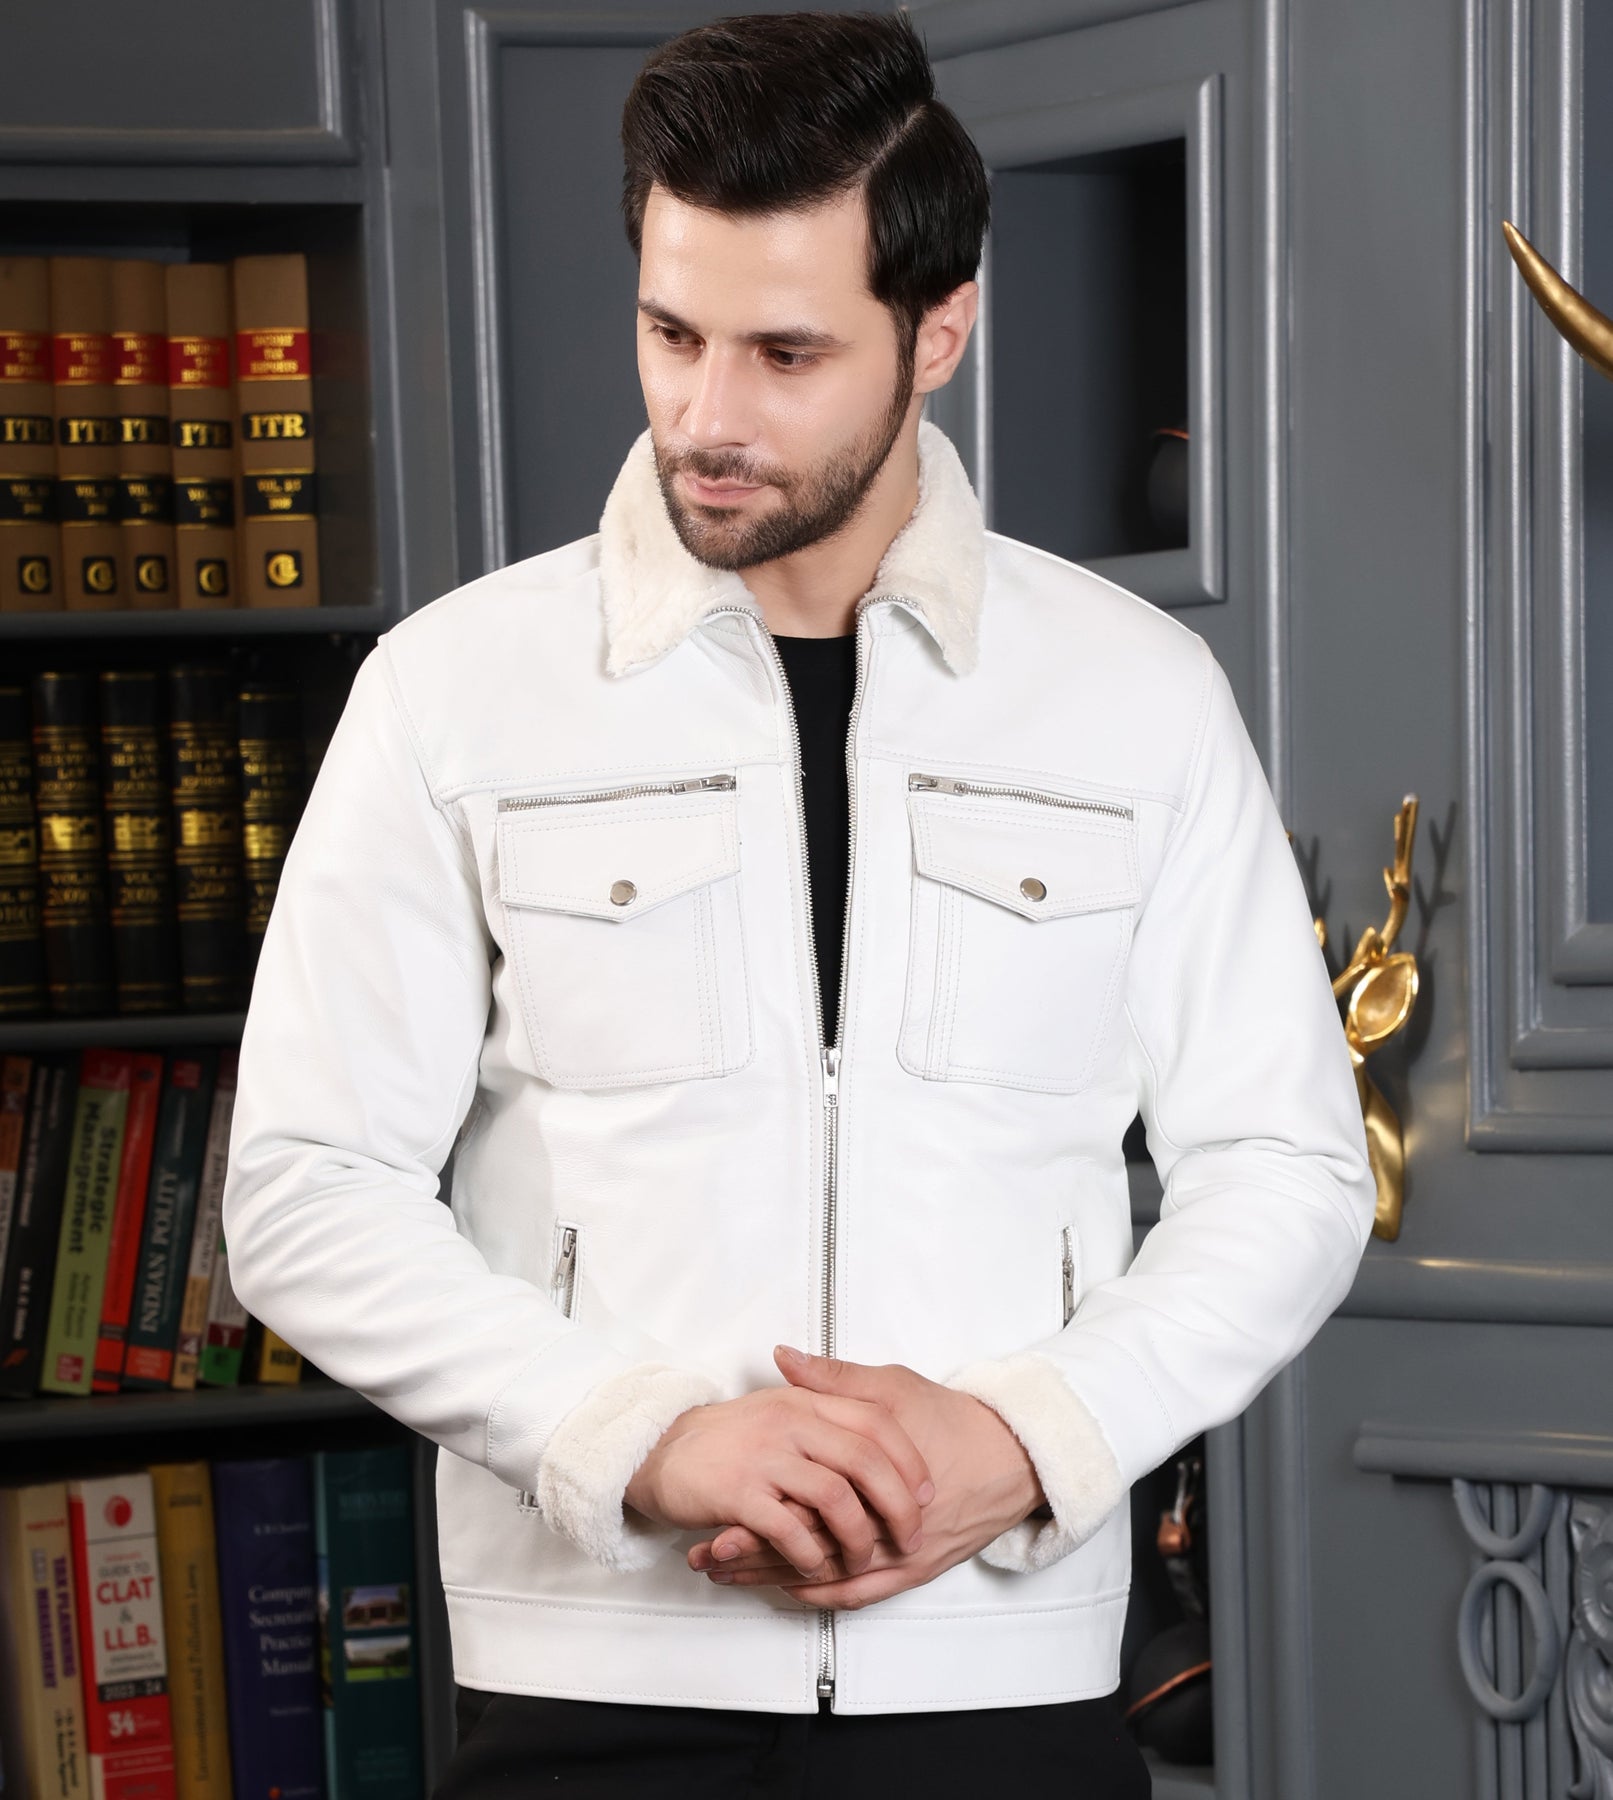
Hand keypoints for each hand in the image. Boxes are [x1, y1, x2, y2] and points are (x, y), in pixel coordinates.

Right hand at [622, 1379, 935, 1579]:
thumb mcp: (781, 1406)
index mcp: (805, 1400)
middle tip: (911, 1535)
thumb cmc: (727, 1436)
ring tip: (863, 1559)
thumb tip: (880, 1420)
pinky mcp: (738, 1493)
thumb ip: (825, 1404)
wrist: (658, 1448)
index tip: (927, 1490)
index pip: (875, 1421)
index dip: (908, 1457)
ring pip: (835, 1498)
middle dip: (898, 1504)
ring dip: (857, 1538)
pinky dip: (810, 1555)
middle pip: (866, 1460)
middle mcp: (790, 1422)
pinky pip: (789, 1530)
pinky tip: (815, 1567)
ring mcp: (765, 1456)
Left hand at [686, 1346, 1045, 1609]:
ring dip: (774, 1578)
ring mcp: (896, 1555)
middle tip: (706, 1558)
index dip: (747, 1516)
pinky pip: (858, 1594)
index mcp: (866, 1481)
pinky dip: (819, 1593)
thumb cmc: (950, 1418)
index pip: (794, 1509)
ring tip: (730, 1576)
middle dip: (750, 1556)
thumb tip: (784, 1358)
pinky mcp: (911, 1569)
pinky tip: (788, 1589)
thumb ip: (833, 1379)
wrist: (1010, 1457)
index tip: (708, 1519)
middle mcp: (878, 1528)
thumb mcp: (891, 1387)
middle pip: (801, 1550)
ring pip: (823, 1577)